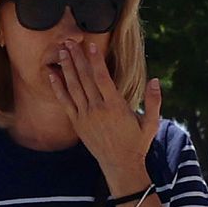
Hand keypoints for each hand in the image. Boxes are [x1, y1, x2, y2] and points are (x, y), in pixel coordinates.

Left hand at [52, 40, 159, 180]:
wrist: (120, 165)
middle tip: (69, 40)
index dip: (95, 60)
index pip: (102, 78)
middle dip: (76, 58)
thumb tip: (155, 80)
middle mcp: (98, 110)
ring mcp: (85, 116)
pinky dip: (58, 88)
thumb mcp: (152, 123)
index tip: (90, 45)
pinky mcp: (78, 123)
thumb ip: (154, 101)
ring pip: (73, 87)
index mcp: (116, 106)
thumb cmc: (138, 143)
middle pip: (84, 78)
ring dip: (66, 68)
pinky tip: (52, 75)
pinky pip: (65, 102)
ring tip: (61, 51)